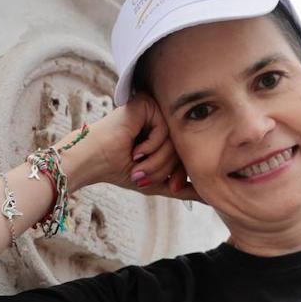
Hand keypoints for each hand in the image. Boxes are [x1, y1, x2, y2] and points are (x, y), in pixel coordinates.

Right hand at [60, 92, 198, 201]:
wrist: (92, 161)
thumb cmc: (118, 170)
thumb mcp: (156, 182)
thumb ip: (182, 187)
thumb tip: (209, 197)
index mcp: (165, 134)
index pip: (187, 153)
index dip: (182, 173)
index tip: (171, 187)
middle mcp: (162, 119)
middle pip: (183, 147)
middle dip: (166, 168)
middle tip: (144, 176)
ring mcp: (154, 109)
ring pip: (175, 139)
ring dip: (157, 159)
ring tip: (137, 163)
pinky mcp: (146, 104)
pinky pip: (165, 128)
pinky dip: (151, 145)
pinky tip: (135, 148)